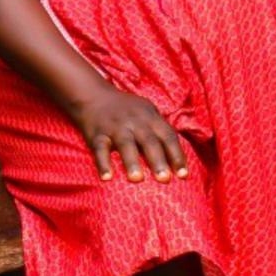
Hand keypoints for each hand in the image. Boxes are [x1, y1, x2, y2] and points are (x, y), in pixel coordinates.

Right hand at [70, 88, 187, 183]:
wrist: (93, 95)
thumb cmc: (126, 110)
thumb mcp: (146, 113)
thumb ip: (160, 132)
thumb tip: (177, 161)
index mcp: (150, 117)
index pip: (168, 136)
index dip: (176, 155)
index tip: (183, 175)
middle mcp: (134, 121)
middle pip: (149, 141)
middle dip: (157, 160)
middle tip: (164, 179)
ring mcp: (115, 127)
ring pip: (125, 144)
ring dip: (131, 161)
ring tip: (137, 179)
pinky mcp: (96, 134)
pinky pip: (100, 149)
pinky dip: (103, 163)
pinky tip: (106, 178)